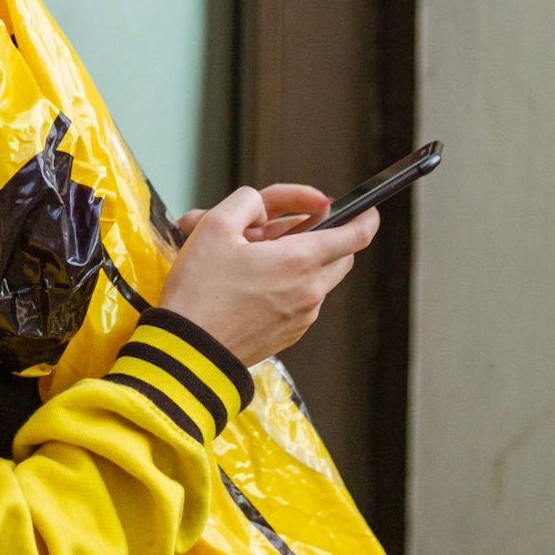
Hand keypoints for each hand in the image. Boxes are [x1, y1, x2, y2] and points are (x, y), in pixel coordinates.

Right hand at [161, 184, 379, 368]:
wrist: (188, 352)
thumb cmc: (198, 293)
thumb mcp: (213, 226)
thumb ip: (247, 202)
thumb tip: (264, 205)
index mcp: (298, 260)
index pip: (356, 234)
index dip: (366, 216)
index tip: (365, 208)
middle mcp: (310, 291)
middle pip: (341, 256)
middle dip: (325, 237)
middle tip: (286, 230)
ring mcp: (303, 317)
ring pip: (318, 279)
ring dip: (300, 263)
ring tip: (255, 259)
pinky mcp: (290, 335)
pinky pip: (302, 302)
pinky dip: (288, 287)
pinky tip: (252, 285)